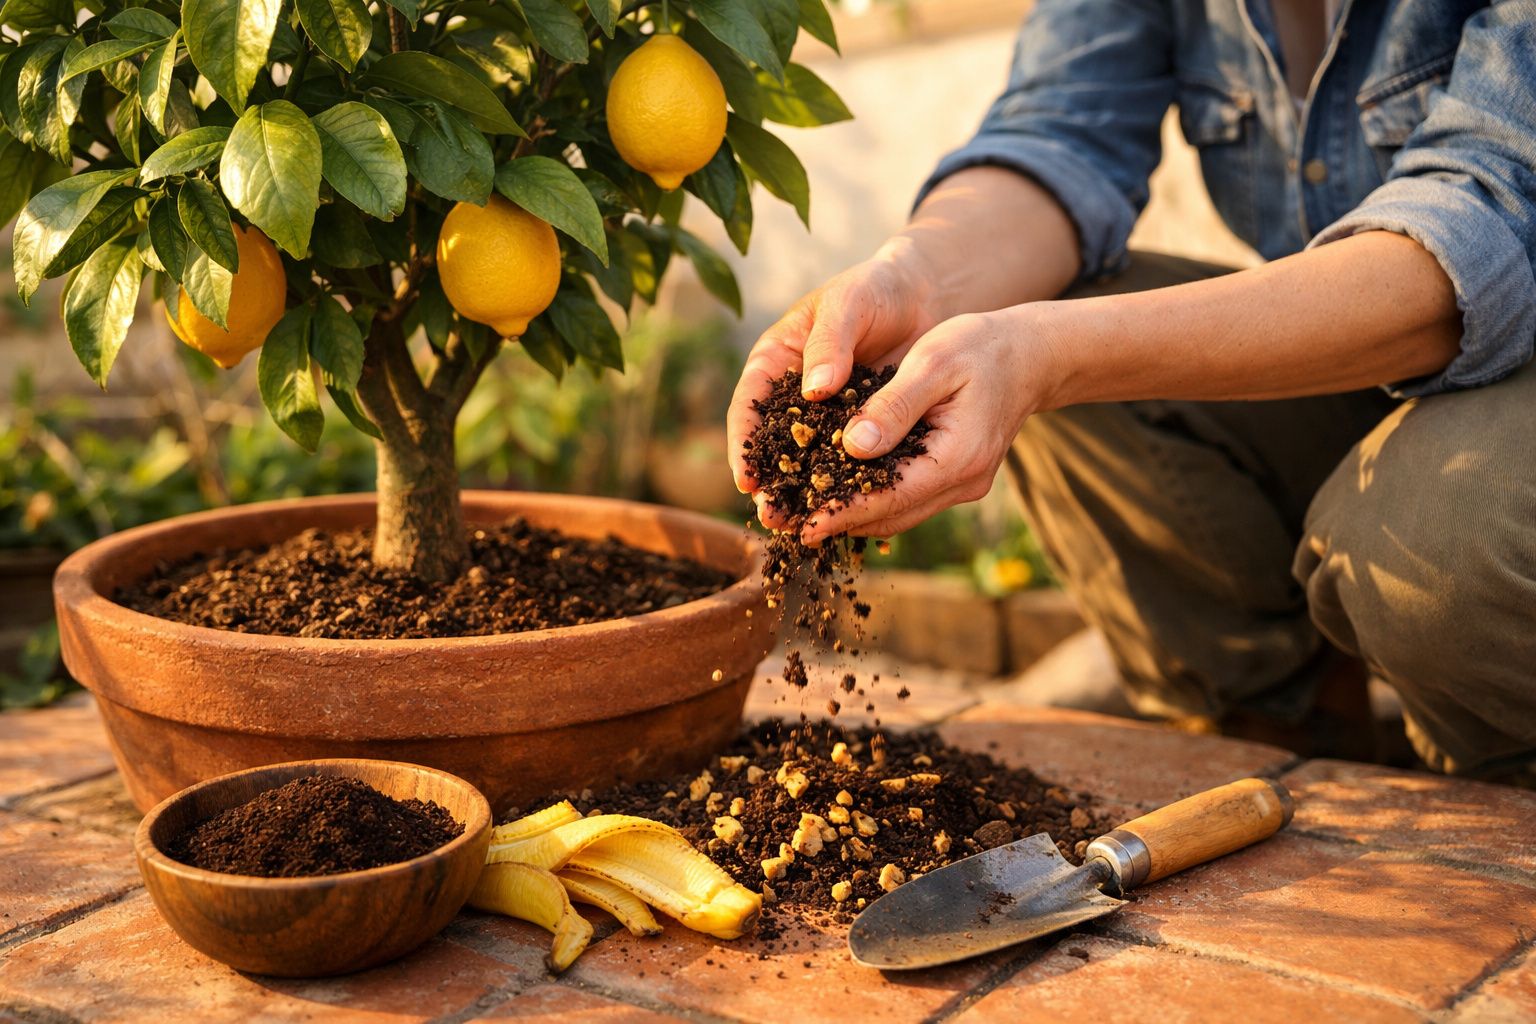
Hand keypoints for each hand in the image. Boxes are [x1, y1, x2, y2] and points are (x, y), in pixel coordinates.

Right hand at [726, 243, 940, 507]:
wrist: (923, 296)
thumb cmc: (874, 289)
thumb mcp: (848, 304)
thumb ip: (829, 343)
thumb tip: (814, 391)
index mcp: (774, 361)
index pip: (748, 406)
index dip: (743, 444)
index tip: (747, 478)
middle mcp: (793, 393)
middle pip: (771, 444)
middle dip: (771, 482)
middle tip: (772, 517)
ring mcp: (825, 415)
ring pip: (808, 460)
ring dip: (804, 494)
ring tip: (803, 528)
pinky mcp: (859, 429)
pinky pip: (847, 462)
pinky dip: (845, 487)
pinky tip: (848, 513)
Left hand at [799, 305, 1059, 544]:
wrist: (1029, 354)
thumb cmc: (979, 347)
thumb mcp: (933, 362)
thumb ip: (893, 406)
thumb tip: (852, 447)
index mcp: (959, 457)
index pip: (890, 498)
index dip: (843, 512)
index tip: (802, 523)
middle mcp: (963, 483)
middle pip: (890, 516)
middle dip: (839, 522)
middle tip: (787, 523)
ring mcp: (962, 485)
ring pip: (897, 513)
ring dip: (852, 515)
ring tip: (801, 513)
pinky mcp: (955, 479)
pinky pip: (907, 498)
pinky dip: (872, 498)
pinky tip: (836, 491)